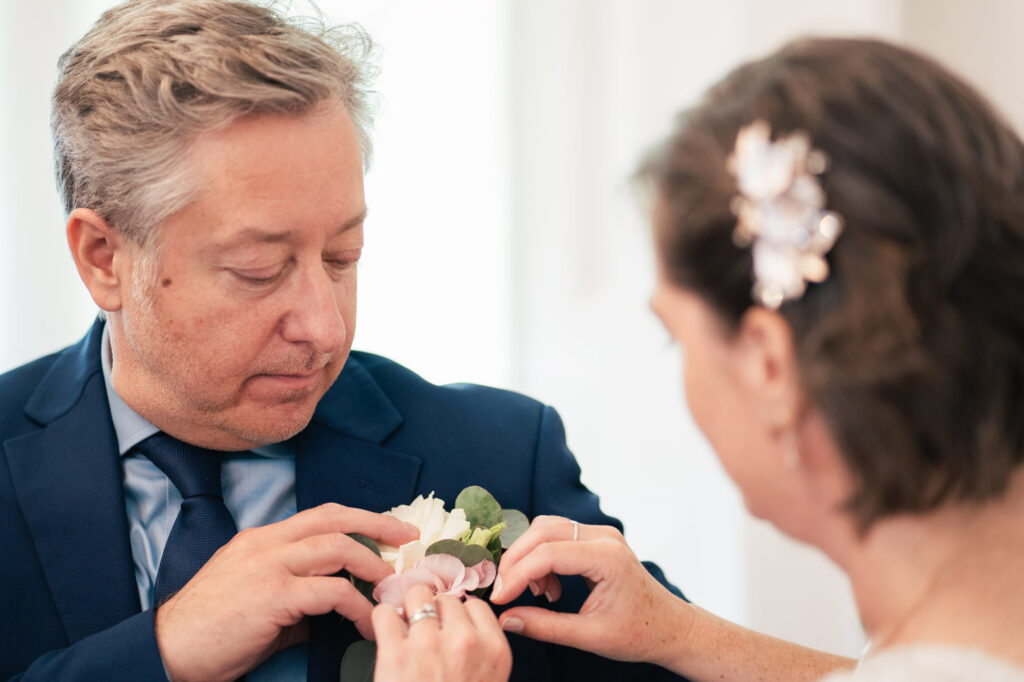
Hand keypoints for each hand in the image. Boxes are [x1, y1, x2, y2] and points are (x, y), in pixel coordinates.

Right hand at [154, 503, 417, 681]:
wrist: (167, 651)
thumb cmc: (210, 632)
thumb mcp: (257, 600)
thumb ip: (296, 593)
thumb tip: (337, 604)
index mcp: (262, 539)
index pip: (321, 516)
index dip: (360, 519)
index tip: (390, 530)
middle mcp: (266, 543)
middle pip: (335, 519)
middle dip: (378, 526)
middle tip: (408, 540)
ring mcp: (269, 566)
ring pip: (337, 548)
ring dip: (372, 565)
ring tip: (391, 587)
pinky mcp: (272, 595)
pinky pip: (331, 592)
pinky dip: (357, 604)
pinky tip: (368, 621)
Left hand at [372, 584, 511, 681]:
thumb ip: (481, 651)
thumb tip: (459, 622)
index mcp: (493, 650)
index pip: (476, 606)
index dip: (459, 614)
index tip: (449, 624)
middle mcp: (464, 641)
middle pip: (447, 599)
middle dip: (434, 610)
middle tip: (424, 628)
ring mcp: (429, 644)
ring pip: (417, 596)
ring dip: (408, 609)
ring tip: (403, 626)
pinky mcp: (395, 654)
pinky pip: (384, 613)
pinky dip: (381, 619)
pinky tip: (385, 632)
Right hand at [489, 515, 692, 667]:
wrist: (669, 626)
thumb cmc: (639, 633)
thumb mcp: (590, 636)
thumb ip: (545, 627)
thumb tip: (505, 619)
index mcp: (607, 558)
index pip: (547, 554)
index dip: (516, 575)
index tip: (498, 598)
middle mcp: (604, 537)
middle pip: (542, 531)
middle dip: (516, 560)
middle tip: (503, 591)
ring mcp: (601, 534)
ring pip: (546, 528)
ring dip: (529, 556)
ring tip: (535, 593)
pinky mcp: (596, 539)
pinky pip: (557, 535)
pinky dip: (542, 557)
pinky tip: (549, 587)